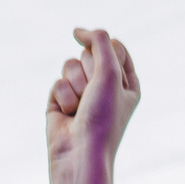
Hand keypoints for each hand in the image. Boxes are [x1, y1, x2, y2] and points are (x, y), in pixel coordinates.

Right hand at [46, 28, 138, 169]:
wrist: (80, 153)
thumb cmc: (103, 116)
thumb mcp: (110, 72)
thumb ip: (99, 42)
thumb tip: (78, 30)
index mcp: (126, 83)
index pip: (114, 46)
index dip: (107, 55)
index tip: (107, 75)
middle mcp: (105, 87)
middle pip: (90, 53)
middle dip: (89, 73)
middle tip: (93, 97)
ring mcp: (82, 93)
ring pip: (71, 64)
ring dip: (75, 84)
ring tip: (80, 107)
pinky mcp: (60, 100)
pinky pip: (57, 81)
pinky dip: (62, 96)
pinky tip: (67, 115)